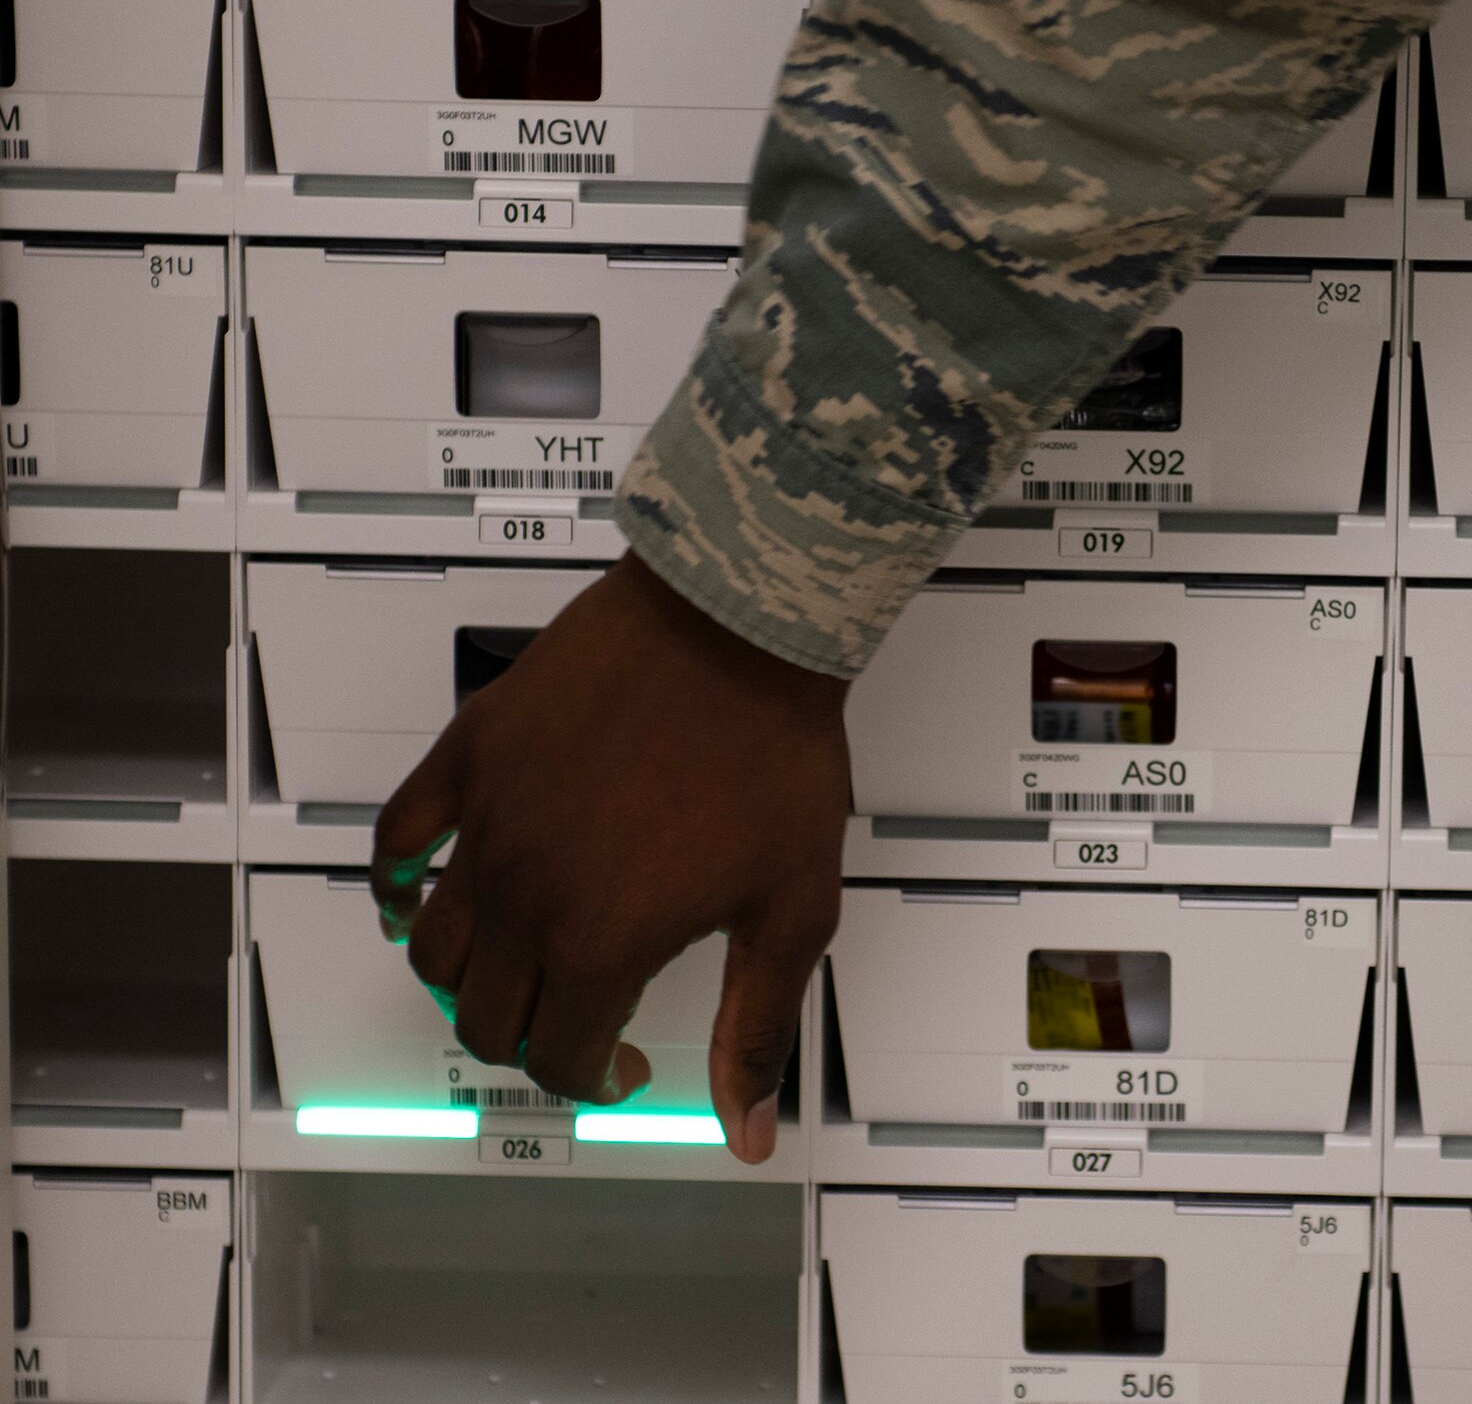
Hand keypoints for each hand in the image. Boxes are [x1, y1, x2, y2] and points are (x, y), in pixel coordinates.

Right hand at [369, 552, 850, 1163]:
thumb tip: (748, 1129)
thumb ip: (756, 1027)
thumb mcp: (790, 910)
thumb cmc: (771, 755)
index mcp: (600, 943)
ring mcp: (487, 825)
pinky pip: (396, 837)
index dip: (590, 1080)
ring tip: (509, 971)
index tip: (619, 1061)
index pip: (556, 1060)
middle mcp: (527, 895)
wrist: (739, 629)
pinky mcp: (469, 757)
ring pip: (432, 944)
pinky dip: (395, 881)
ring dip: (463, 978)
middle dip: (526, 1040)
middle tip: (570, 1021)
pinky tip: (415, 893)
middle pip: (482, 1016)